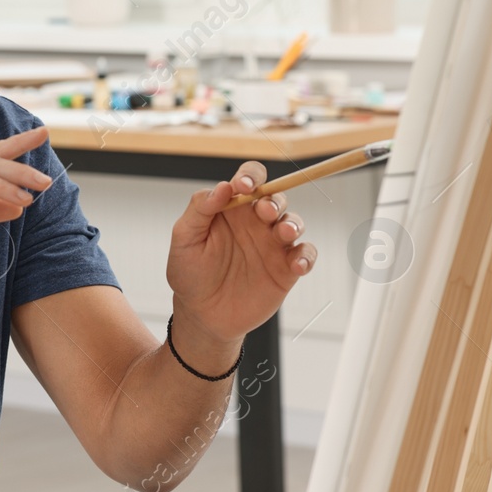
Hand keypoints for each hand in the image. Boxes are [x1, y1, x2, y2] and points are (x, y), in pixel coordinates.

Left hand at [166, 160, 316, 345]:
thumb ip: (200, 209)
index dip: (251, 176)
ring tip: (284, 233)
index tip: (243, 186)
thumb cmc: (189, 273)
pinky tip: (297, 265)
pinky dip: (306, 256)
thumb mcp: (184, 238)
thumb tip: (223, 186)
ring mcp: (272, 245)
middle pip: (276, 197)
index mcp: (231, 209)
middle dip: (274, 200)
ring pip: (294, 222)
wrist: (202, 315)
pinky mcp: (286, 269)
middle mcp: (255, 222)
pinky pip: (305, 254)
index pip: (248, 180)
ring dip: (293, 223)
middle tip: (264, 212)